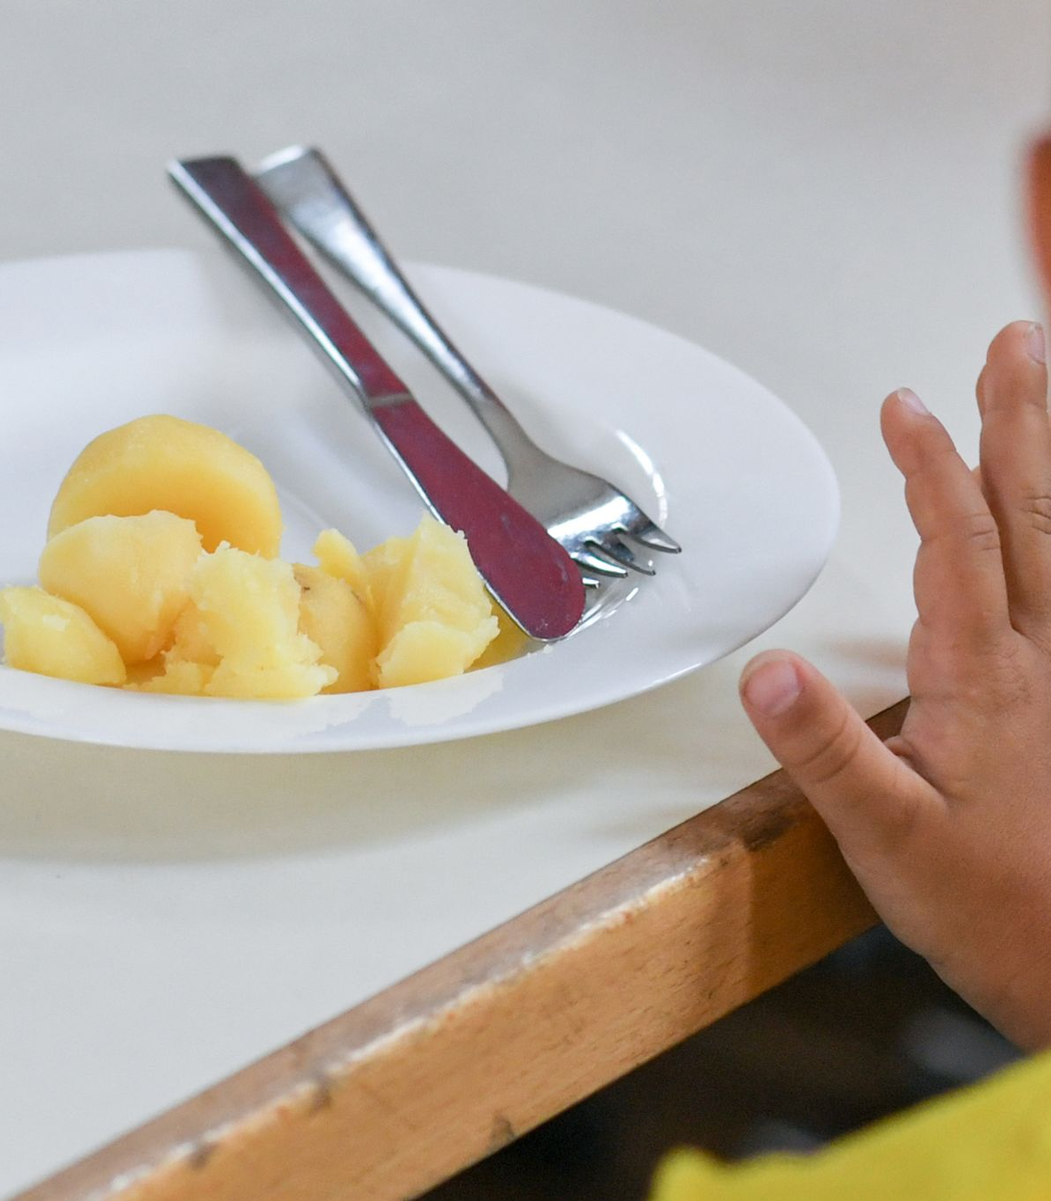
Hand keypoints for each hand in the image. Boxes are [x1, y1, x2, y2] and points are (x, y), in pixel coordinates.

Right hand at [740, 320, 1050, 1048]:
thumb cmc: (996, 910)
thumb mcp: (887, 838)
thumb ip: (826, 751)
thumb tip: (769, 670)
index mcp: (984, 679)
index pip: (956, 543)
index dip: (931, 467)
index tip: (907, 405)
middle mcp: (1037, 663)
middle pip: (1029, 517)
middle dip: (1016, 425)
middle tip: (1013, 348)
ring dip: (1048, 463)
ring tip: (1041, 396)